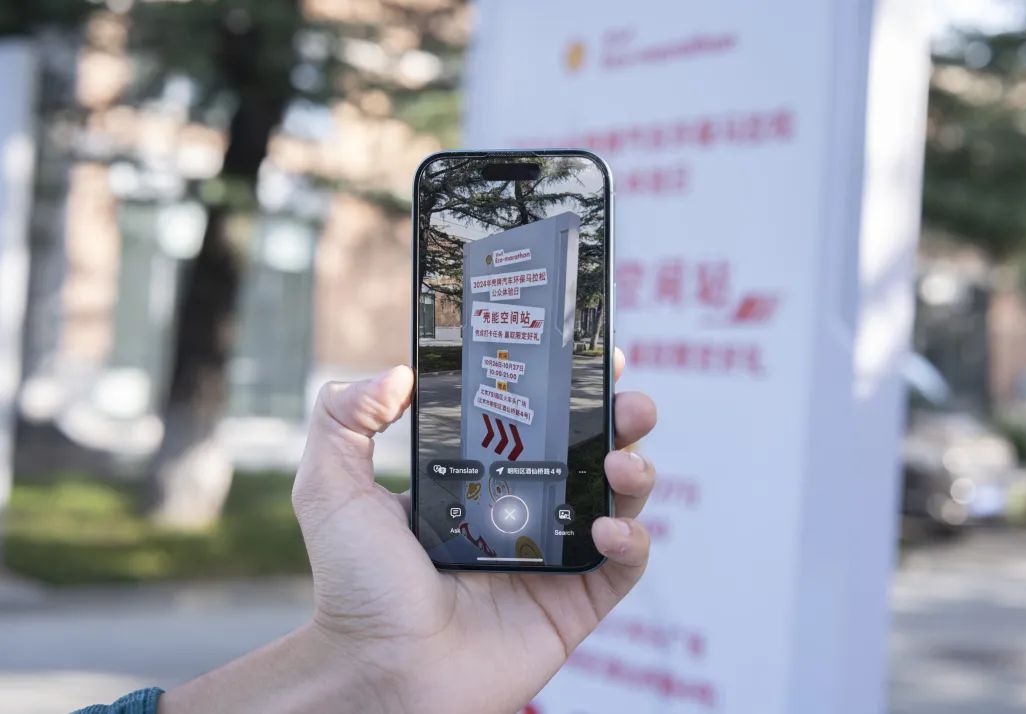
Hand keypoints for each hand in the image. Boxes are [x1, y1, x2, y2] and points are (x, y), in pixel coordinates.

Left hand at [293, 347, 655, 712]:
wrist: (378, 670)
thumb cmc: (354, 586)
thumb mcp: (331, 487)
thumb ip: (344, 417)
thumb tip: (398, 373)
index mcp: (479, 478)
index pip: (536, 420)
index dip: (568, 388)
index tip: (586, 357)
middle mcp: (523, 509)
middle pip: (590, 452)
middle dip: (619, 419)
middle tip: (628, 402)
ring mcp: (553, 556)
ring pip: (618, 501)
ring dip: (635, 472)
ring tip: (620, 463)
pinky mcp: (575, 603)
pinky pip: (623, 566)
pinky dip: (632, 541)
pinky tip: (608, 530)